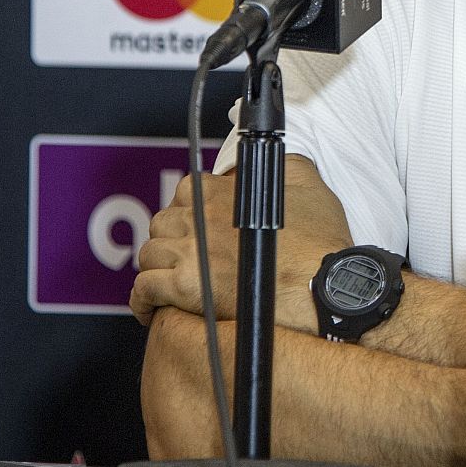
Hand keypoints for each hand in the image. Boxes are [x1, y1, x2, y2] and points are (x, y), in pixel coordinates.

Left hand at [130, 157, 352, 328]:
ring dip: (156, 268)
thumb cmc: (320, 243)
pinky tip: (150, 308)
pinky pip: (144, 288)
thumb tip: (277, 159)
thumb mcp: (310, 186)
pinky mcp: (186, 288)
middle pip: (162, 223)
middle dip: (169, 239)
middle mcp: (201, 218)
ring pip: (149, 254)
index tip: (198, 226)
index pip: (185, 192)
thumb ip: (288, 165)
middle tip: (184, 256)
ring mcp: (191, 253)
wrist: (323, 287)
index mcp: (223, 192)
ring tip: (168, 282)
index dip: (189, 211)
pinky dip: (141, 299)